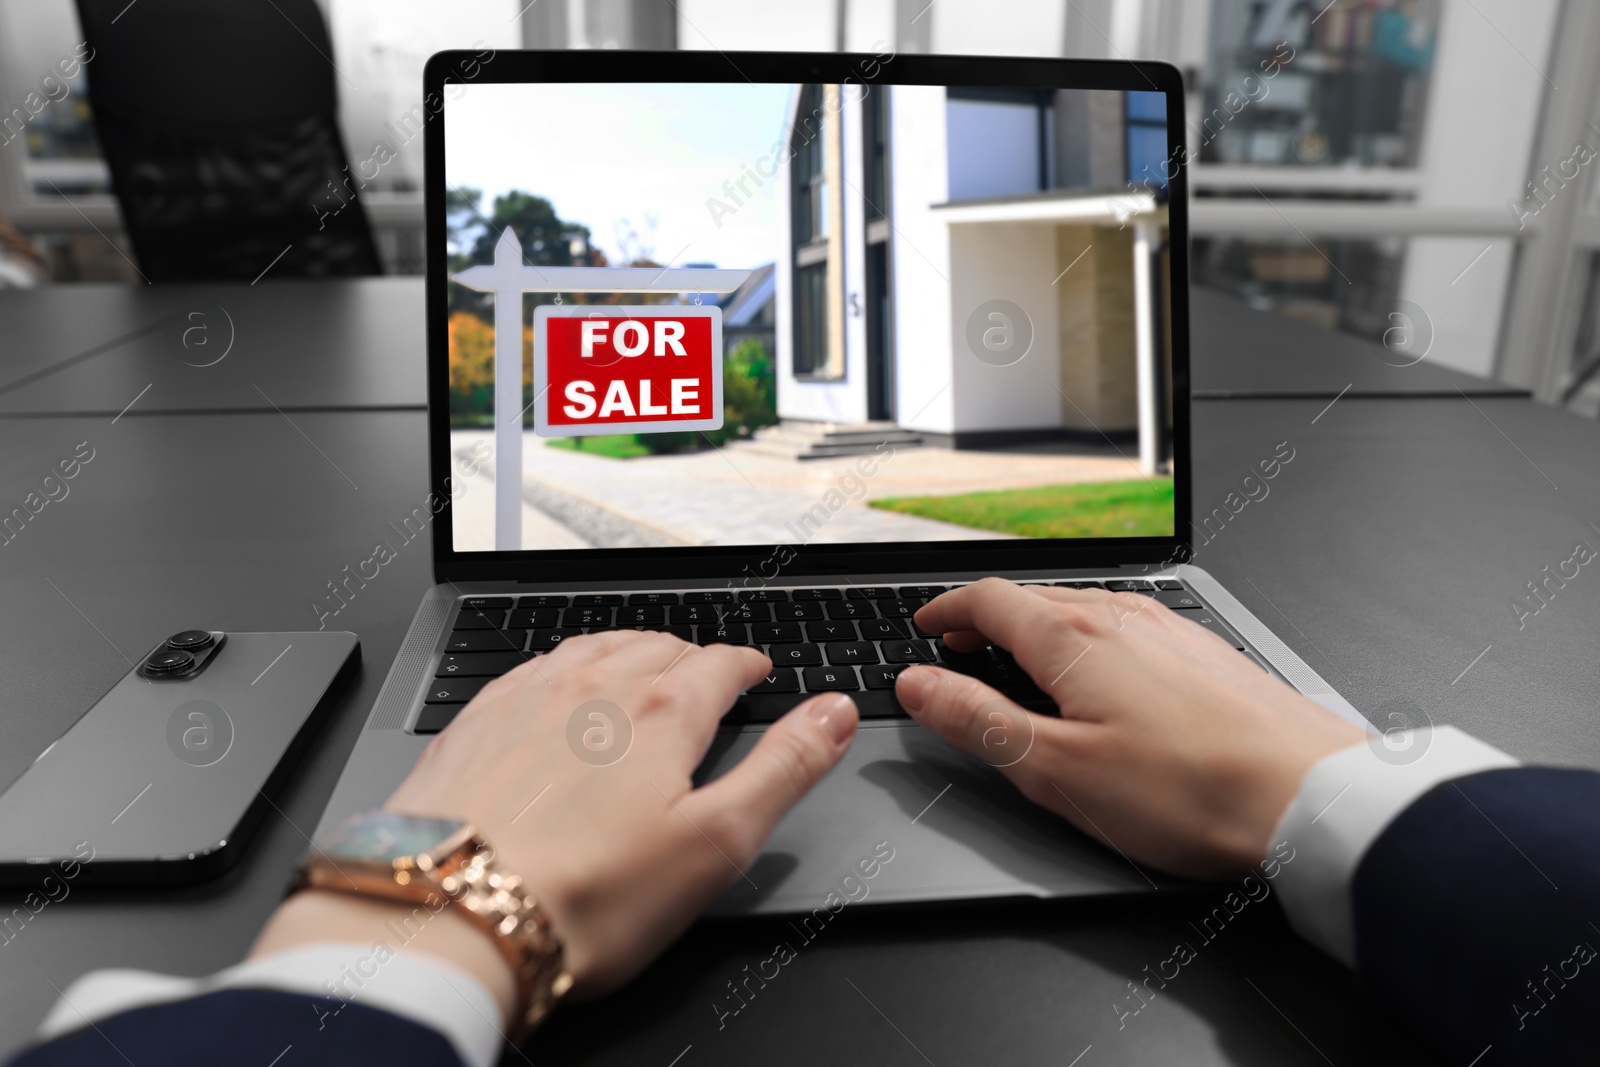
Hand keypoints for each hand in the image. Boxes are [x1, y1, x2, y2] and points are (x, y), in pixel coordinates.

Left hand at [254, 631, 856, 1014]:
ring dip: (628, 652)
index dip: (747, 666)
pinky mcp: (475, 722)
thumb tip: (834, 713)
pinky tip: (560, 690)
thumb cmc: (586, 897)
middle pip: (658, 647)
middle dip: (692, 657)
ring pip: (593, 648)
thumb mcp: (717, 843)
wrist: (449, 916)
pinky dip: (564, 668)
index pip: (721, 664)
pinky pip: (532, 668)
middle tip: (707, 676)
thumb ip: (784, 769)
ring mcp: (527, 698)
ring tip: (642, 669)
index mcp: (661, 711)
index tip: (756, 672)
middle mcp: (593, 687)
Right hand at [894, 578, 1363, 878]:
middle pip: (1035, 598)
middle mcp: (1124, 619)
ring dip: (1039, 624)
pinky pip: (1130, 624)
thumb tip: (919, 685)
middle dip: (987, 615)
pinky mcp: (1208, 654)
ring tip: (1021, 653)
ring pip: (1085, 607)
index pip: (989, 600)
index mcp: (1075, 641)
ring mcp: (1172, 632)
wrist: (1313, 798)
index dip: (947, 609)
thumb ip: (979, 722)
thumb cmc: (1192, 793)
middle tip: (960, 640)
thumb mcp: (1057, 771)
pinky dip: (1090, 637)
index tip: (927, 623)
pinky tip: (1103, 671)